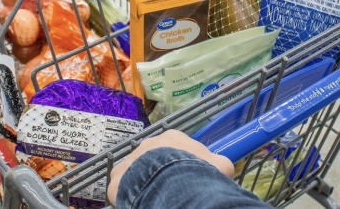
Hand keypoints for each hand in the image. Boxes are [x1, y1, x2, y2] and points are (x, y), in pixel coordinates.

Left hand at [107, 130, 233, 205]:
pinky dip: (129, 195)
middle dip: (163, 172)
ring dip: (145, 183)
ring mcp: (132, 158)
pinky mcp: (118, 176)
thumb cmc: (198, 171)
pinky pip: (122, 186)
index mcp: (173, 138)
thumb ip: (219, 163)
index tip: (188, 176)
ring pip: (138, 172)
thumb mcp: (220, 165)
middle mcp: (150, 143)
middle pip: (156, 159)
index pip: (178, 148)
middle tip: (171, 189)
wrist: (171, 183)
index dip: (183, 163)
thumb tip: (222, 166)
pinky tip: (140, 203)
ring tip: (155, 197)